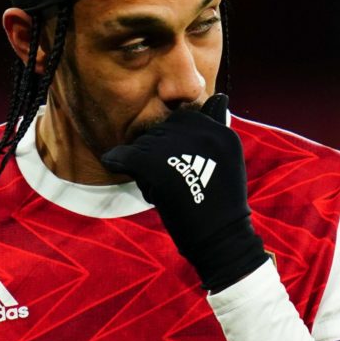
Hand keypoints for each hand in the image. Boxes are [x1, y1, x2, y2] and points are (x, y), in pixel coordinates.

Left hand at [101, 94, 267, 290]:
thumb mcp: (226, 162)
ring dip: (146, 164)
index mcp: (222, 132)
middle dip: (157, 152)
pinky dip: (118, 159)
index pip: (183, 120)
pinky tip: (113, 162)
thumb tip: (218, 97)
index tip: (177, 166)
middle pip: (162, 131)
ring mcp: (184, 150)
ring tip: (164, 191)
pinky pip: (131, 156)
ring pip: (146, 145)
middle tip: (170, 182)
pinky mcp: (163, 168)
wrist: (223, 243)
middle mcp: (206, 135)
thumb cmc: (219, 208)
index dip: (172, 142)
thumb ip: (215, 132)